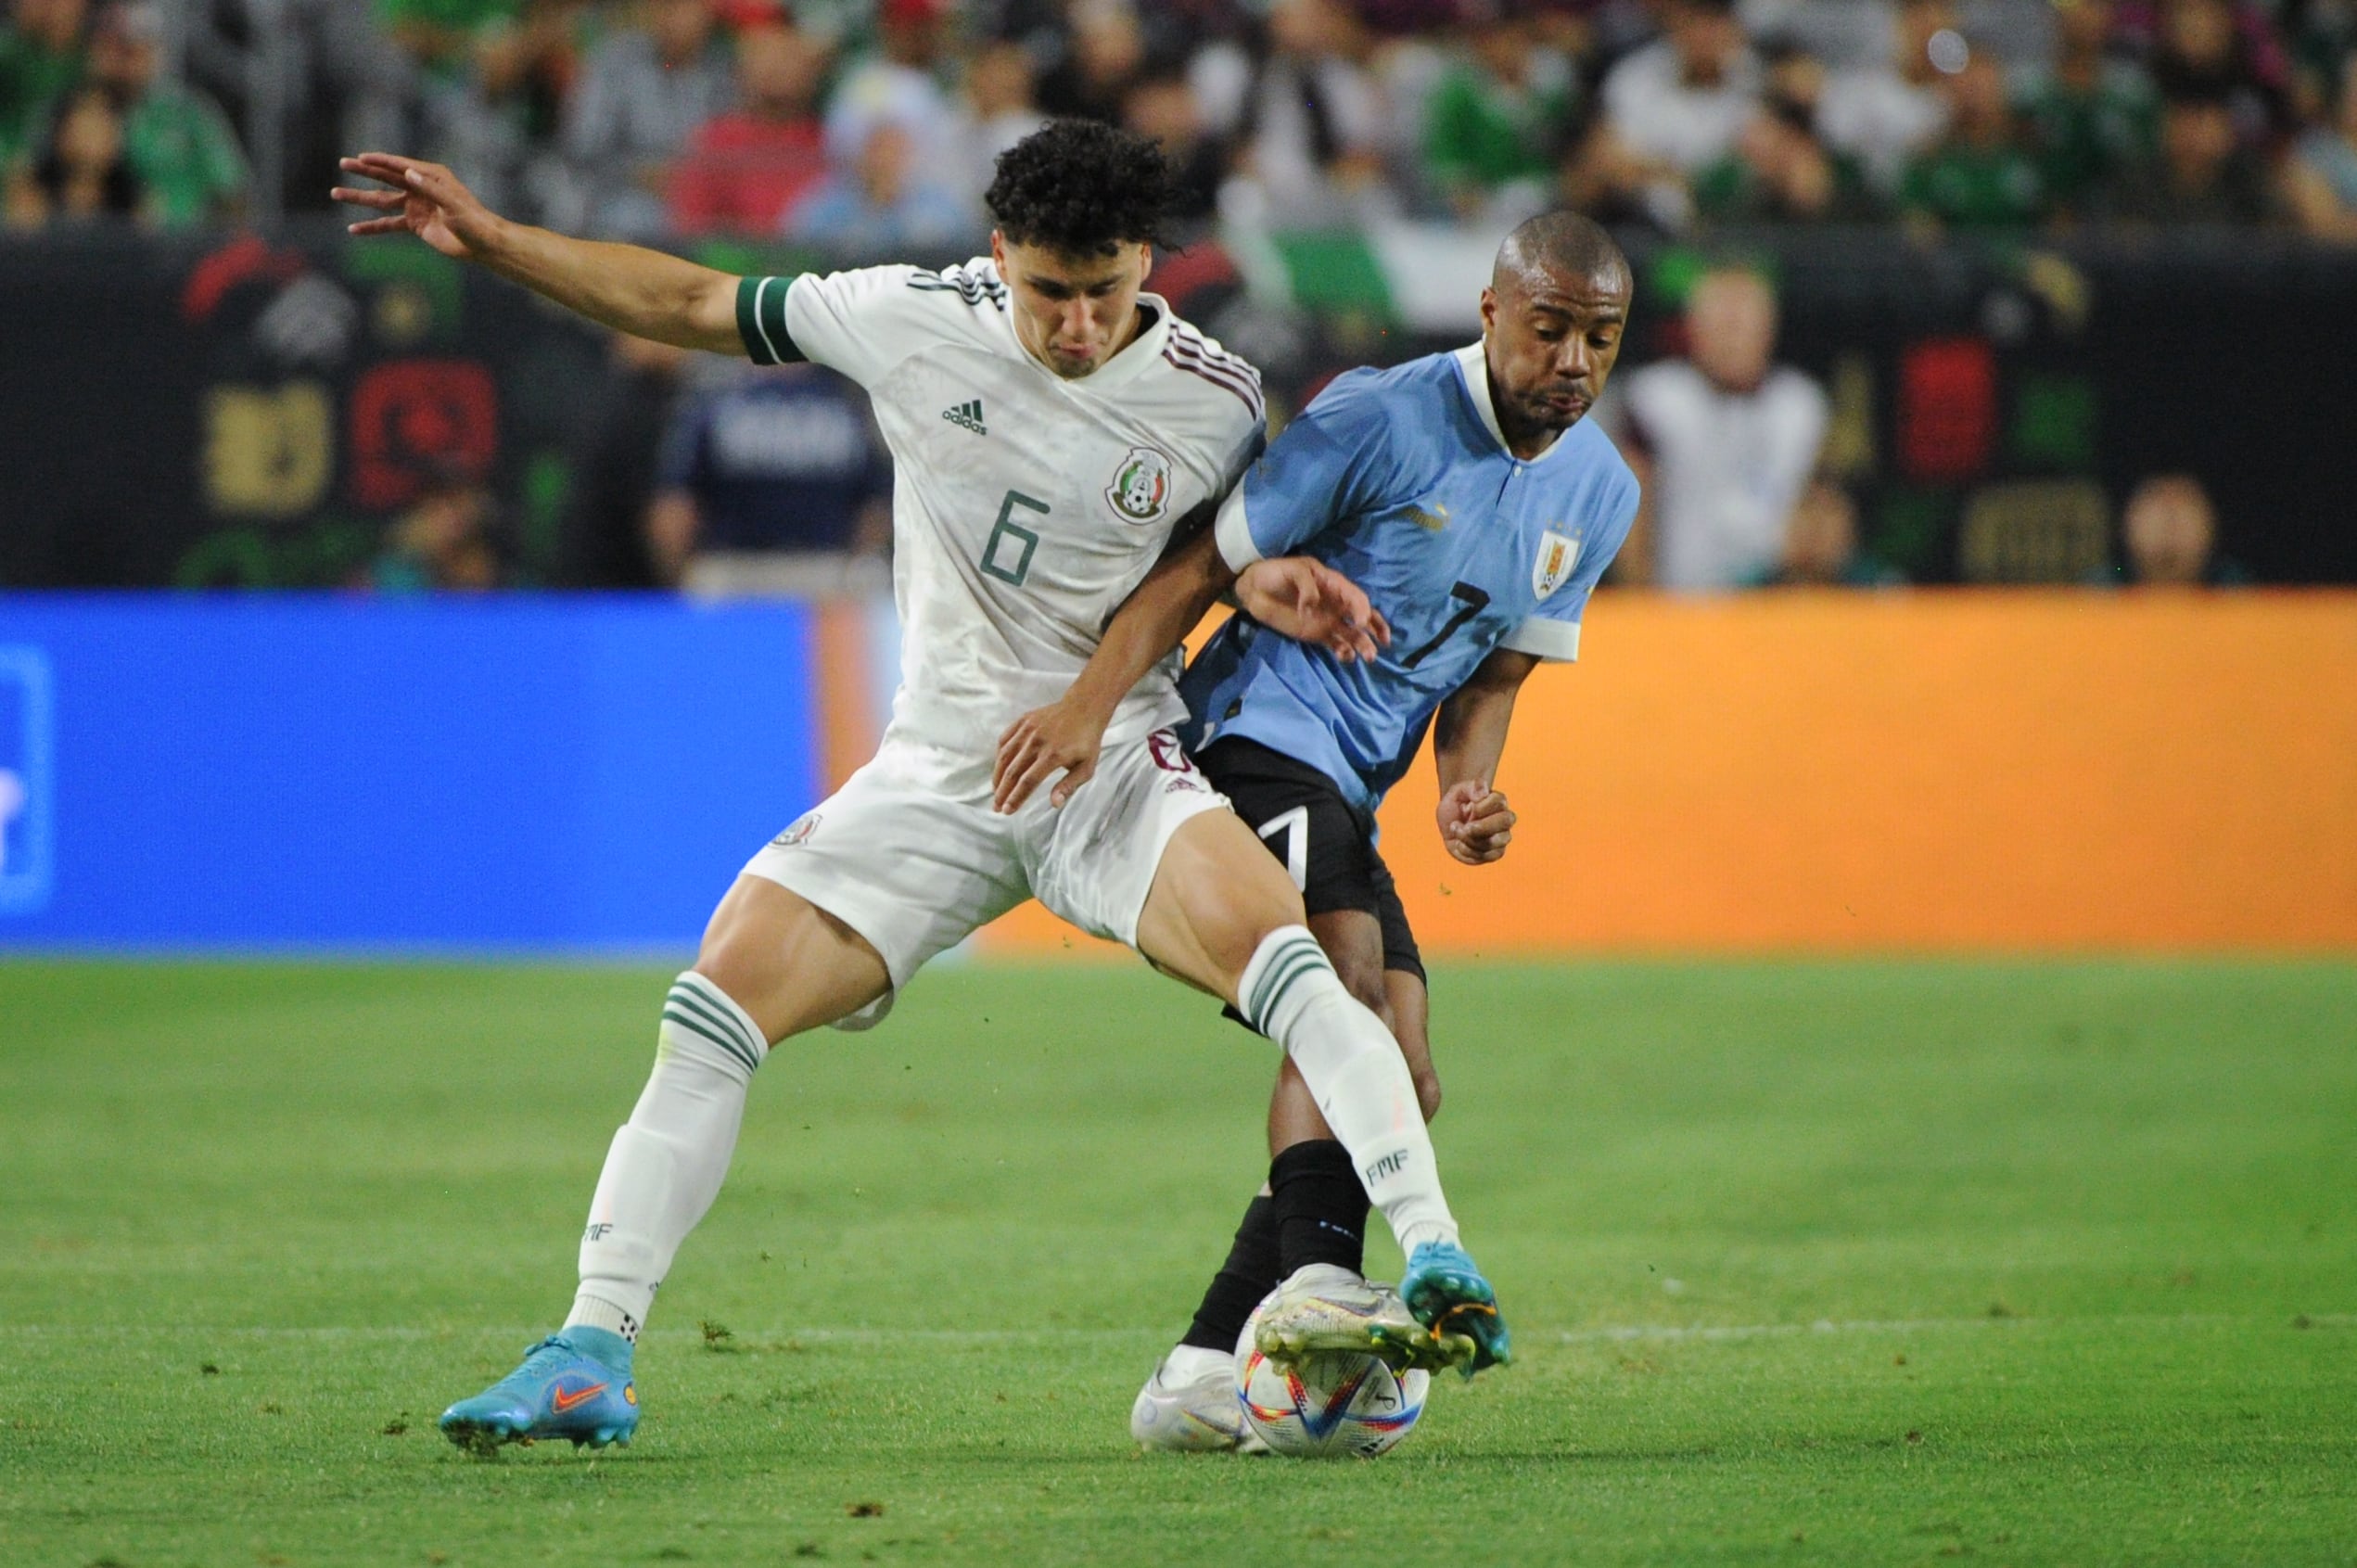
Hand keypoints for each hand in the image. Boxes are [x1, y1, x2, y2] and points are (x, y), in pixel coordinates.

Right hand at [332, 153, 501, 261]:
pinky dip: (371, 227)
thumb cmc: (473, 220)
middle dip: (364, 171)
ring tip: (335, 194)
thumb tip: (407, 173)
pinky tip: (353, 229)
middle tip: (343, 163)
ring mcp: (415, 205)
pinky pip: (388, 224)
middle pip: (386, 177)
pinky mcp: (415, 224)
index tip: (360, 157)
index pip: (400, 165)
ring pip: (382, 200)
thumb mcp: (453, 204)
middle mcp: (420, 187)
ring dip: (359, 198)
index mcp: (431, 176)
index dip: (380, 161)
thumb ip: (431, 189)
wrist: (482, 243)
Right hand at [993, 694, 1111, 812]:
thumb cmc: (1087, 742)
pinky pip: (1005, 740)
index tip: (1007, 811)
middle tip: (997, 807)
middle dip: (1002, 793)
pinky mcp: (1023, 720)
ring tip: (996, 792)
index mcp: (1053, 755)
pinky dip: (999, 756)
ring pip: (1004, 757)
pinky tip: (999, 770)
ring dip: (997, 777)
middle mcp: (1037, 741)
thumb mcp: (1086, 767)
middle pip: (1012, 772)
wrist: (1084, 708)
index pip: (1028, 781)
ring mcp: (1028, 729)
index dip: (1016, 798)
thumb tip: (1054, 804)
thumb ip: (1069, 786)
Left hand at [1236, 557, 1389, 662]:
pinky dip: (1344, 652)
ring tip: (1369, 658)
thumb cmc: (1276, 573)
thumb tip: (1312, 608)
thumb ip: (1306, 586)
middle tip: (1383, 642)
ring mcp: (1328, 620)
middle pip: (1364, 616)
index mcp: (1334, 584)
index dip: (1363, 610)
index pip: (1356, 597)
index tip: (1360, 623)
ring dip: (1364, 645)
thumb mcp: (1293, 570)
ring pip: (1354, 634)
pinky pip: (1337, 644)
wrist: (1255, 589)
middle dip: (1376, 628)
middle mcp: (1336, 603)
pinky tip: (1345, 657)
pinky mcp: (1317, 634)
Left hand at [1437, 778, 1513, 864]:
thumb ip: (1472, 787)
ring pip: (1495, 842)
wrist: (1449, 822)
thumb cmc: (1456, 804)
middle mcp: (1505, 820)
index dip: (1480, 807)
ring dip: (1470, 839)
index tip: (1467, 807)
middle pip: (1506, 822)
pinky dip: (1468, 851)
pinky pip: (1487, 857)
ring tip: (1456, 830)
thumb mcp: (1458, 791)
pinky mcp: (1493, 853)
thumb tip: (1483, 794)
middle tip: (1465, 826)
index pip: (1499, 802)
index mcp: (1498, 801)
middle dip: (1482, 826)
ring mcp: (1501, 838)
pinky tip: (1458, 843)